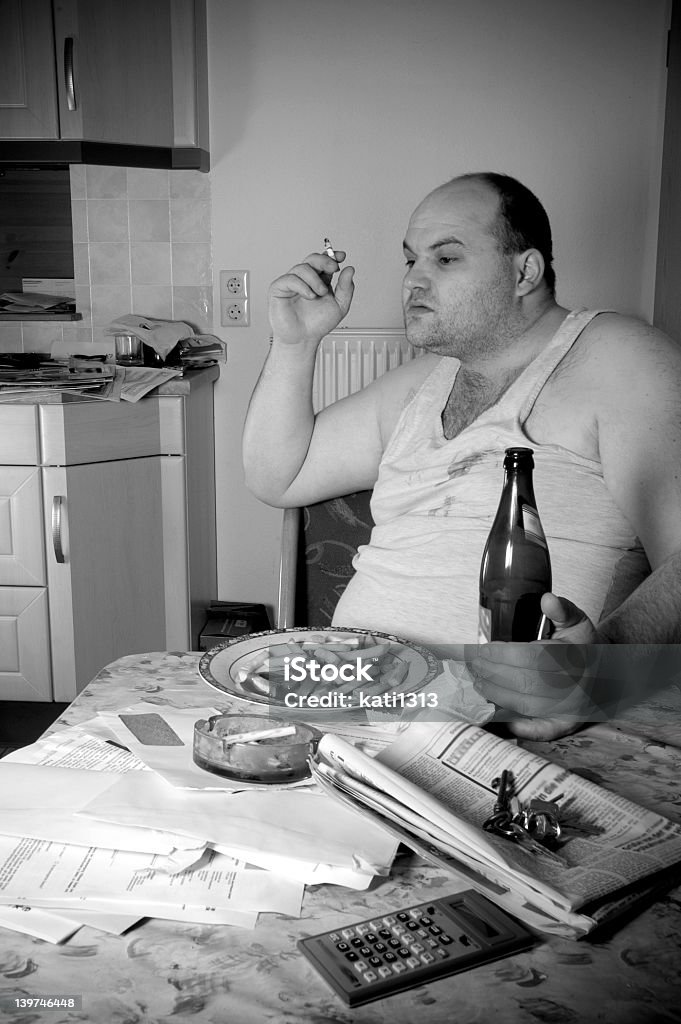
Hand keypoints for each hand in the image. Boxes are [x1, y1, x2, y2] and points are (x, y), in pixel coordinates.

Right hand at [268, 249, 354, 346]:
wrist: (303, 339)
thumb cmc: (317, 324)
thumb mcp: (339, 306)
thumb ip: (346, 288)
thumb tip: (349, 269)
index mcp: (319, 281)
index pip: (324, 262)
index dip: (332, 256)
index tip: (341, 256)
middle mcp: (305, 280)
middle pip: (313, 259)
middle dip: (324, 261)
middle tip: (333, 268)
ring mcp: (291, 282)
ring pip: (302, 267)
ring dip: (315, 279)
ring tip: (320, 293)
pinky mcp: (279, 288)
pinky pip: (290, 278)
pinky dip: (302, 285)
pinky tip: (309, 295)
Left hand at [466, 593, 606, 739]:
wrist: (607, 677)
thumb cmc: (584, 648)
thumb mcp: (577, 623)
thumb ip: (562, 610)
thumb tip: (547, 600)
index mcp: (578, 658)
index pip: (535, 658)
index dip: (505, 655)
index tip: (484, 649)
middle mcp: (576, 687)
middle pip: (526, 682)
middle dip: (494, 673)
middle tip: (473, 665)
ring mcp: (570, 710)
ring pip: (526, 705)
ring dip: (496, 694)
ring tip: (476, 682)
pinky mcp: (564, 727)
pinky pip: (536, 730)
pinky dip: (513, 723)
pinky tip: (493, 710)